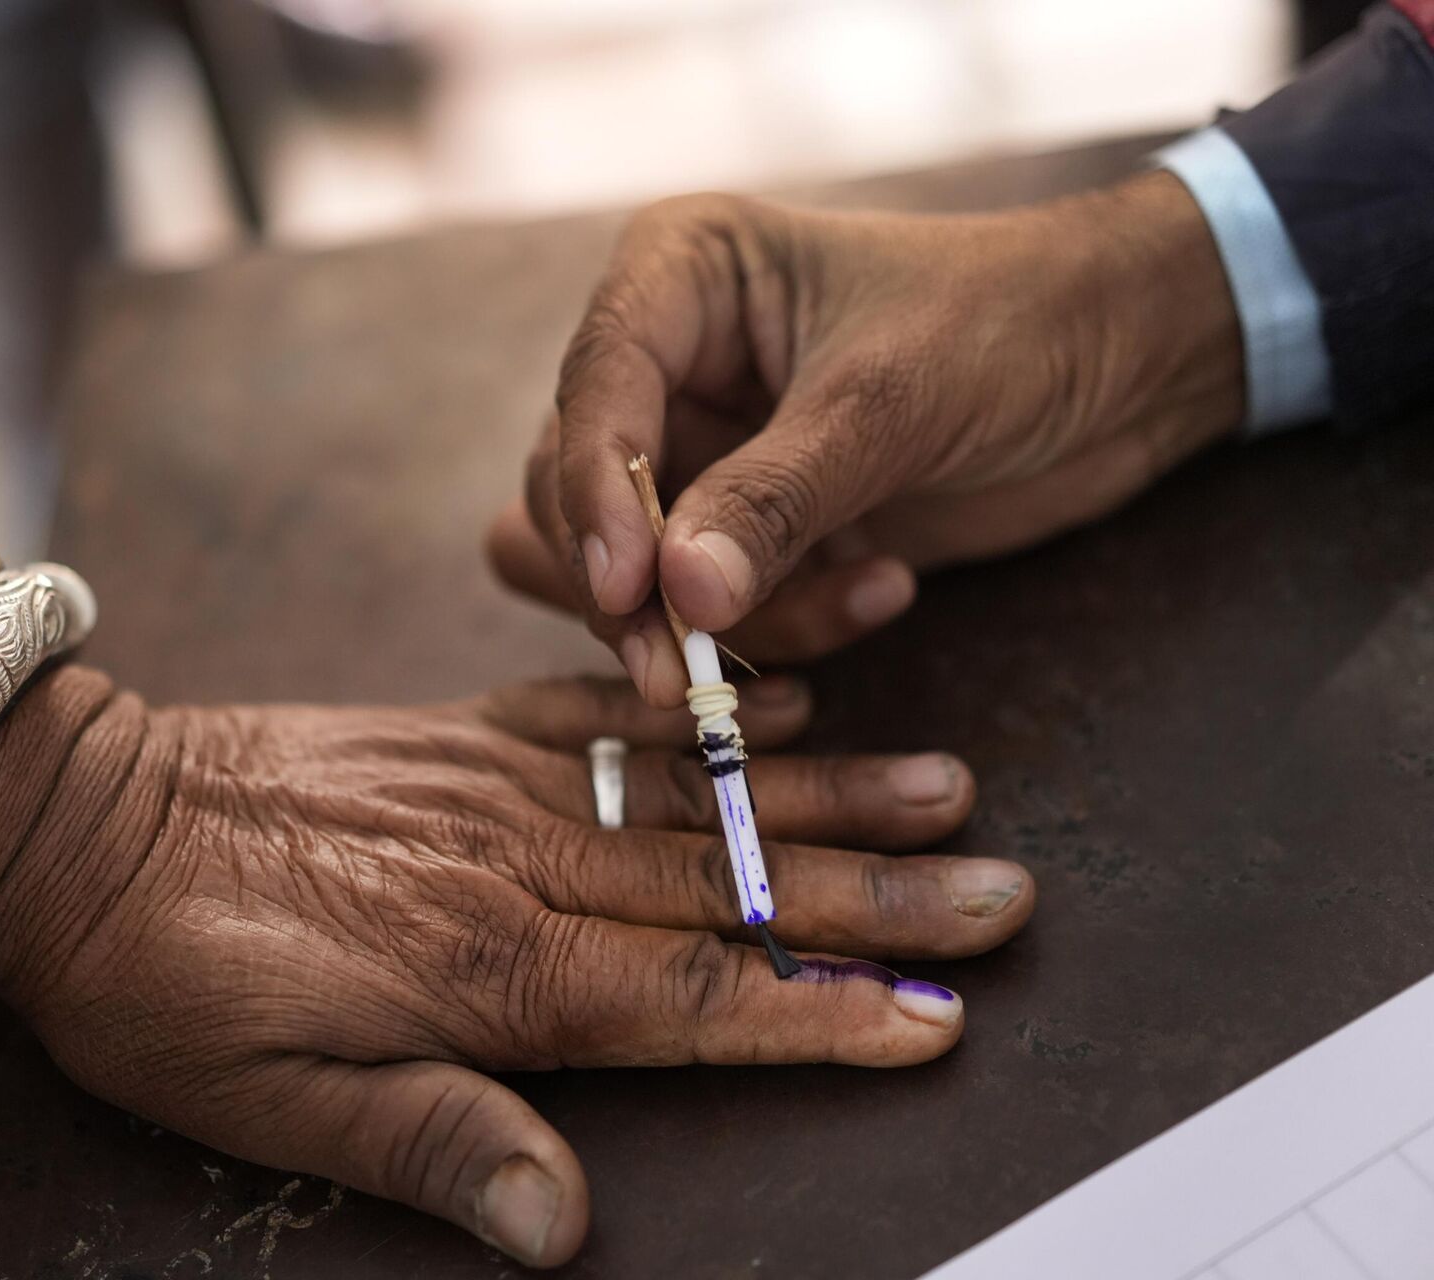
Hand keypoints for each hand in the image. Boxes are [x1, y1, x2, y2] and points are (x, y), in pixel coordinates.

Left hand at [0, 666, 1033, 1266]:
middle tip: (1006, 889)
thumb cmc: (163, 979)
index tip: (941, 1016)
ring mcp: (496, 787)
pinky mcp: (461, 734)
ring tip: (947, 786)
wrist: (77, 819)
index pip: (696, 1002)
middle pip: (732, 892)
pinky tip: (786, 697)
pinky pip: (605, 717)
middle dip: (878, 902)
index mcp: (490, 970)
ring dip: (828, 797)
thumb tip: (560, 1224)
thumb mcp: (267, 1100)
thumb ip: (429, 1142)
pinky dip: (706, 715)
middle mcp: (520, 868)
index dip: (826, 1016)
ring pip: (696, 797)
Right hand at [489, 172, 1243, 703]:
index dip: (597, 494)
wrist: (1128, 362)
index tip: (627, 590)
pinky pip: (707, 606)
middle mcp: (666, 362)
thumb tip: (674, 593)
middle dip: (636, 586)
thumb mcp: (889, 403)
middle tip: (684, 673)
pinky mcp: (746, 525)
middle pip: (574, 491)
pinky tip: (883, 590)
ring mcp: (701, 447)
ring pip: (626, 567)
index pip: (592, 390)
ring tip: (853, 602)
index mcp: (678, 278)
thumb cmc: (1015, 324)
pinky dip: (779, 626)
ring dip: (716, 618)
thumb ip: (774, 499)